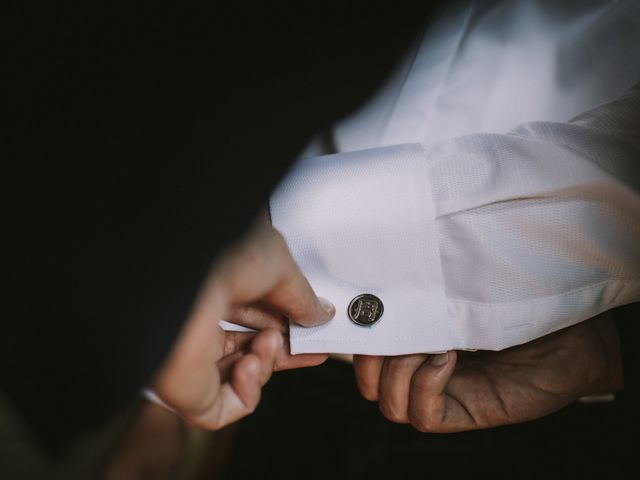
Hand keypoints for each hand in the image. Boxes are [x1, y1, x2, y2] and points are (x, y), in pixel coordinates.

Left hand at [150, 217, 334, 429]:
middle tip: (310, 348)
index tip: (313, 329)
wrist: (188, 282)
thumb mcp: (280, 267)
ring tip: (271, 343)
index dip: (286, 323)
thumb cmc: (224, 258)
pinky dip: (249, 391)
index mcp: (214, 285)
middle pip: (248, 345)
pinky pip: (225, 407)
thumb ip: (302, 297)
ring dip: (267, 362)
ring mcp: (190, 354)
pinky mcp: (185, 390)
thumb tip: (321, 315)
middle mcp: (198, 318)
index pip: (253, 312)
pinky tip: (250, 364)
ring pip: (240, 376)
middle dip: (283, 348)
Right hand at [353, 312, 622, 431]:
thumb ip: (424, 289)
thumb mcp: (460, 286)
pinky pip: (425, 417)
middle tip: (398, 331)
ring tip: (432, 342)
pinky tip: (447, 358)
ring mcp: (445, 395)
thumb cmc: (517, 298)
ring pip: (391, 404)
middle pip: (370, 384)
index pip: (366, 354)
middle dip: (372, 359)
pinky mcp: (469, 413)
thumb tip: (379, 275)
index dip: (357, 340)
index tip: (364, 310)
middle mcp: (424, 371)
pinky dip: (426, 386)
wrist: (573, 327)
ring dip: (399, 371)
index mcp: (417, 342)